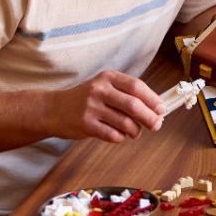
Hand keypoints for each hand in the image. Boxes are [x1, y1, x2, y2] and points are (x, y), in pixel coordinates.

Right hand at [51, 70, 166, 143]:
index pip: (136, 86)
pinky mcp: (86, 124)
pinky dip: (121, 137)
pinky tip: (119, 135)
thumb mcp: (103, 87)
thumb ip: (126, 94)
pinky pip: (112, 135)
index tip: (162, 110)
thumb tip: (156, 108)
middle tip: (157, 125)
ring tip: (135, 132)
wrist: (53, 109)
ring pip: (125, 122)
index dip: (153, 99)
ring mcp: (91, 107)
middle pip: (133, 105)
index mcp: (107, 78)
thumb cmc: (86, 99)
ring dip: (135, 131)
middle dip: (150, 117)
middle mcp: (99, 90)